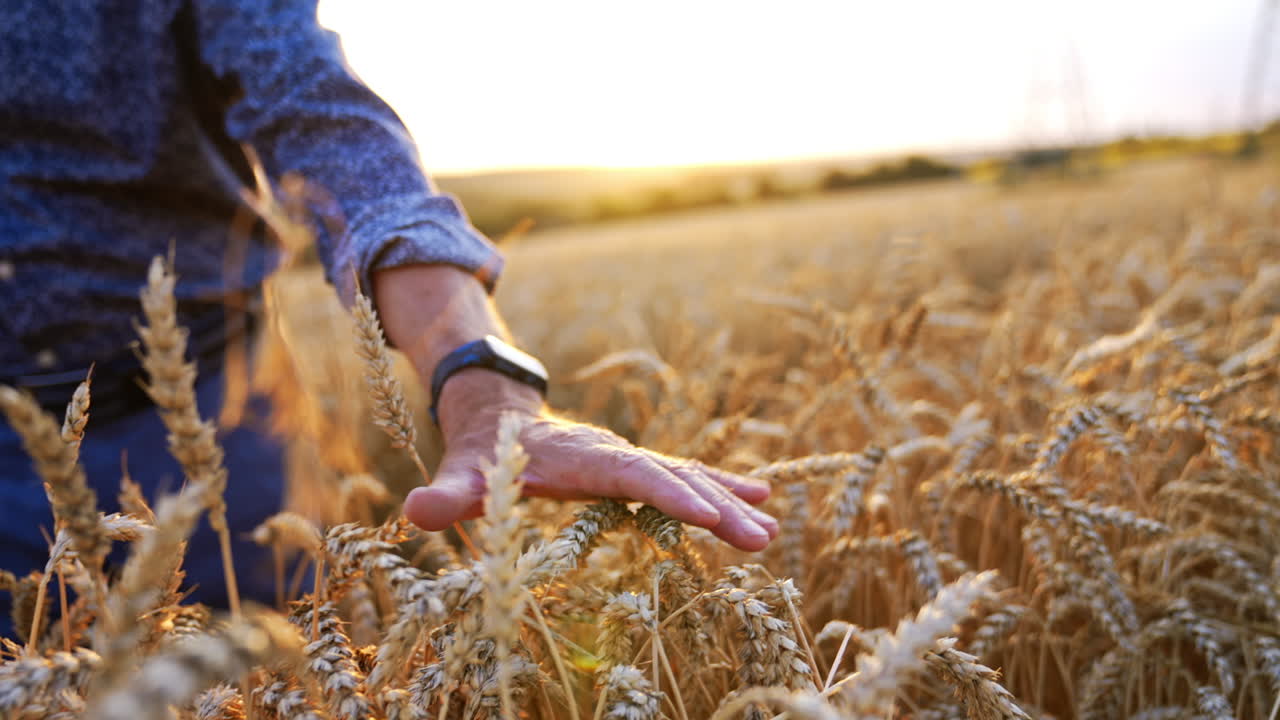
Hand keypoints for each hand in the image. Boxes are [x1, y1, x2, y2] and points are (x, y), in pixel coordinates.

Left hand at [372, 263, 776, 550]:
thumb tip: (414, 511)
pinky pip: (685, 476)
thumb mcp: (460, 475)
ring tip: (771, 530)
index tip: (708, 515)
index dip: (668, 494)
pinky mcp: (634, 467)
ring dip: (728, 502)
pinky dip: (721, 486)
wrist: (496, 415)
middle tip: (760, 537)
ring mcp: (628, 459)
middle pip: (672, 477)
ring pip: (687, 477)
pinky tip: (760, 498)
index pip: (631, 475)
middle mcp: (613, 454)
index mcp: (579, 457)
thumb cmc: (481, 454)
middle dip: (716, 507)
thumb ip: (444, 495)